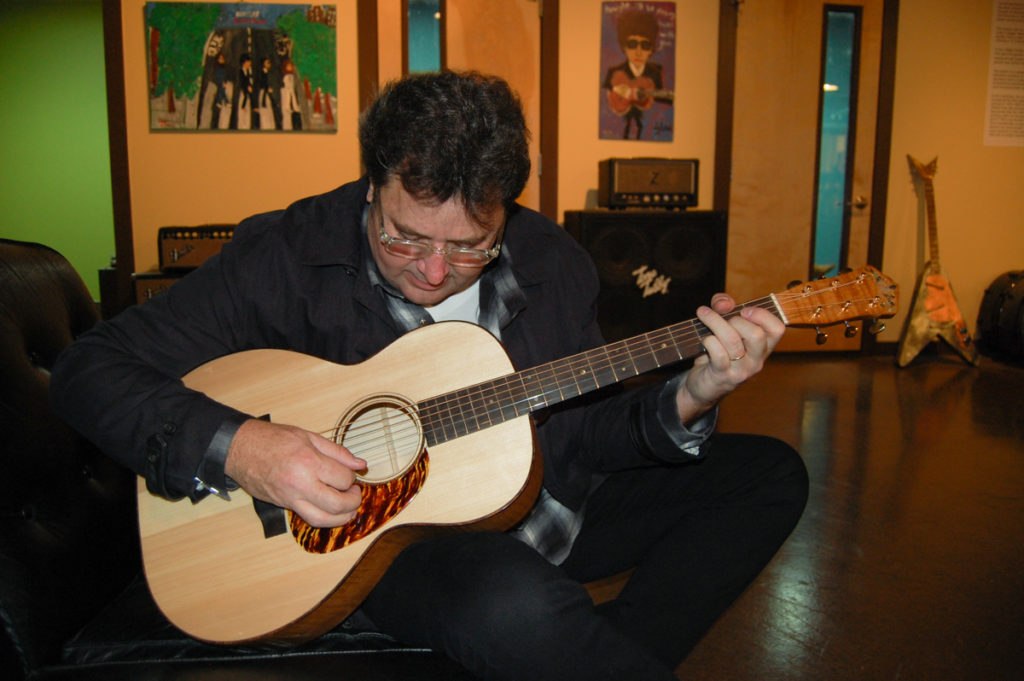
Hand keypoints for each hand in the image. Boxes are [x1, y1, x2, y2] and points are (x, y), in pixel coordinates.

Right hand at [224, 419, 365, 527]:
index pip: (343, 479)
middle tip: (355, 493)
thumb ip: (337, 452)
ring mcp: (290, 498)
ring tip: (348, 508)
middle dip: (353, 501)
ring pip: (322, 519)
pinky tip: (331, 511)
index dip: (352, 477)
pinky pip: (308, 518)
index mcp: (309, 461)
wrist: (239, 449)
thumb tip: (360, 465)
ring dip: (341, 517)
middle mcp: (300, 483)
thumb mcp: (308, 436)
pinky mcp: (283, 505)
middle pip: (337, 504)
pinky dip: (324, 518)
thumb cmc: (272, 439)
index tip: (350, 473)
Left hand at [675, 293, 785, 422]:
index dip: (763, 315)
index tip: (744, 310)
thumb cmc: (716, 352)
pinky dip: (709, 340)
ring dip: (715, 323)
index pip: (777, 329)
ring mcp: (741, 370)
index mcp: (763, 347)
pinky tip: (704, 339)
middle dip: (736, 320)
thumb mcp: (723, 326)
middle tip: (724, 320)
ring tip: (704, 316)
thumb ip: (724, 307)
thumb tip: (723, 303)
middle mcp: (757, 360)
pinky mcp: (723, 376)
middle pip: (756, 335)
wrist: (704, 385)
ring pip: (732, 341)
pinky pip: (718, 353)